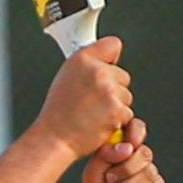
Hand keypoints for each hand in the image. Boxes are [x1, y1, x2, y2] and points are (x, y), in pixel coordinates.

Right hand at [35, 38, 133, 159]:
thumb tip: (106, 61)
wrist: (55, 138)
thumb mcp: (66, 76)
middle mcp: (97, 72)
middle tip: (93, 100)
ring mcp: (109, 91)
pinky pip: (127, 113)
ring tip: (93, 112)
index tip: (108, 64)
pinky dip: (117, 120)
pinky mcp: (117, 110)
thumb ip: (88, 65)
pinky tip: (99, 122)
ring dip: (115, 105)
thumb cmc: (58, 113)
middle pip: (123, 75)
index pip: (113, 45)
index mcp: (82, 60)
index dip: (112, 58)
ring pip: (126, 95)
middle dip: (113, 88)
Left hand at [83, 119, 163, 182]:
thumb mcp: (93, 175)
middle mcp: (140, 162)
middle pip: (143, 153)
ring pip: (148, 172)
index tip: (127, 144)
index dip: (135, 132)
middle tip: (109, 180)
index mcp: (124, 151)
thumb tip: (127, 147)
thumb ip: (104, 155)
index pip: (136, 129)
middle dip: (124, 169)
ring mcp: (151, 177)